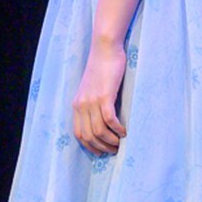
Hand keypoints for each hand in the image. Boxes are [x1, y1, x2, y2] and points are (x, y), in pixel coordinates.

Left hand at [72, 37, 127, 153]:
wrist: (104, 49)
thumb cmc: (102, 68)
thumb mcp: (91, 89)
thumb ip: (92, 104)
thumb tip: (102, 123)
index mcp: (77, 104)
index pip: (78, 133)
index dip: (90, 146)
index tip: (101, 152)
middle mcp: (81, 104)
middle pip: (88, 136)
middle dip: (101, 147)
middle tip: (114, 150)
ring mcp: (92, 100)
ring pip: (99, 131)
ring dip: (111, 141)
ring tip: (120, 143)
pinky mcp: (104, 96)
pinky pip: (109, 120)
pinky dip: (117, 129)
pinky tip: (124, 131)